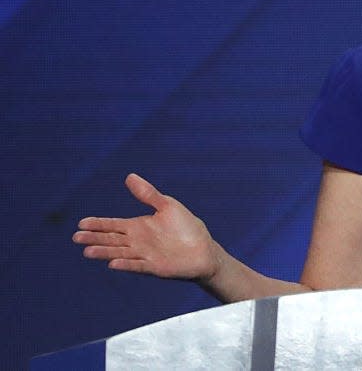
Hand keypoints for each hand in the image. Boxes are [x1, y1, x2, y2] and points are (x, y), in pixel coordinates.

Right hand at [73, 173, 220, 281]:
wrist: (203, 249)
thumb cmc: (186, 227)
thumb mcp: (167, 205)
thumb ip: (148, 194)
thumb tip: (129, 176)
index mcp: (138, 227)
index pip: (113, 225)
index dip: (98, 224)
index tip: (81, 223)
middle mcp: (137, 242)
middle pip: (111, 240)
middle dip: (94, 238)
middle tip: (76, 237)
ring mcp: (144, 255)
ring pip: (119, 253)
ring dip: (104, 252)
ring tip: (88, 251)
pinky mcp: (155, 267)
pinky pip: (138, 265)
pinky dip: (126, 264)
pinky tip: (113, 263)